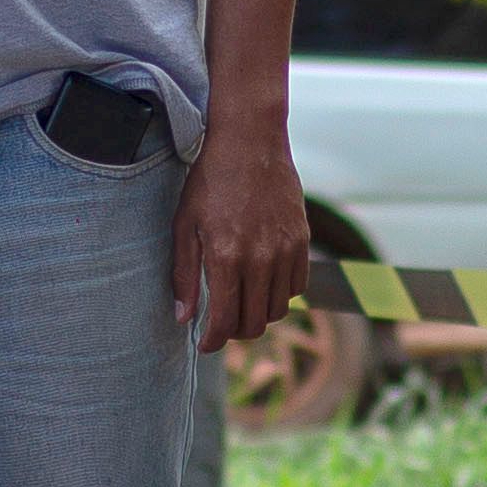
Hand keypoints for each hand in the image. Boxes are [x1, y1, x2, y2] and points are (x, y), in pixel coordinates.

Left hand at [178, 118, 310, 352]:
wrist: (250, 141)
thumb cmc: (210, 180)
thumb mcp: (184, 224)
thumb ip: (184, 274)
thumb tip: (184, 317)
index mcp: (226, 256)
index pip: (225, 320)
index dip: (213, 341)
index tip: (204, 344)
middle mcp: (261, 258)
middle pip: (254, 322)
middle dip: (234, 333)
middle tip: (221, 326)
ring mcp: (286, 250)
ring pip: (278, 309)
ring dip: (258, 315)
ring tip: (241, 305)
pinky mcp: (302, 240)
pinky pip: (296, 286)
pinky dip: (280, 294)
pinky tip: (262, 283)